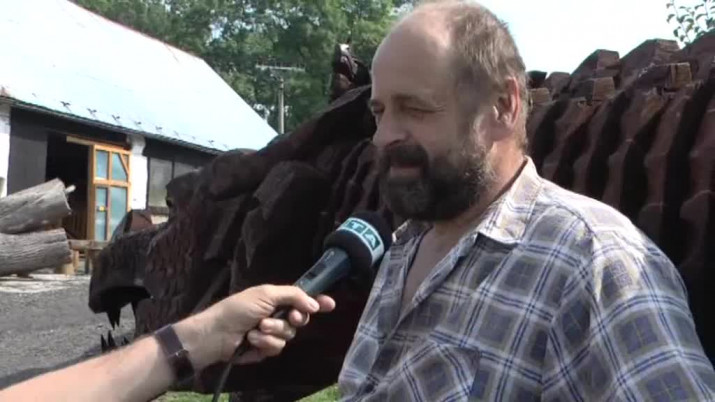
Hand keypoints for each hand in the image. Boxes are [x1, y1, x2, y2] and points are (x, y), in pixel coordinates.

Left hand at [173, 285, 334, 369]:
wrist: (217, 333)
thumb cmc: (238, 308)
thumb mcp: (266, 294)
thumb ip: (293, 296)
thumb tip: (315, 303)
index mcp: (277, 299)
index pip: (302, 300)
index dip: (317, 302)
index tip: (330, 304)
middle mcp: (276, 315)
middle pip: (301, 319)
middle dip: (294, 319)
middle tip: (289, 317)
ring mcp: (271, 333)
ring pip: (289, 335)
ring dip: (273, 331)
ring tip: (257, 329)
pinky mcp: (265, 349)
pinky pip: (277, 347)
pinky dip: (265, 343)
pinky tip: (252, 341)